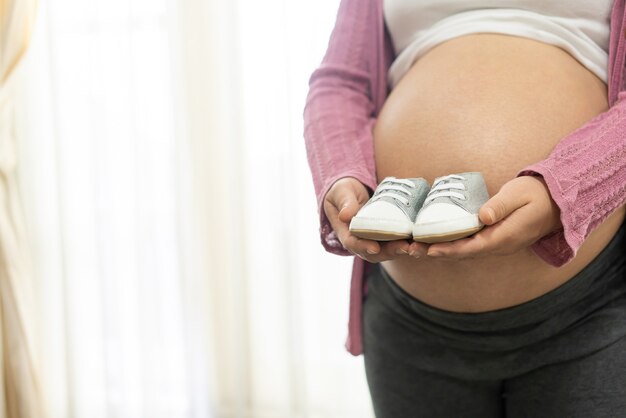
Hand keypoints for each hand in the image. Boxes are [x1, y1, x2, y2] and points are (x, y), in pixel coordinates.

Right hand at [323, 177, 428, 261]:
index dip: (363, 247)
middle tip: (405, 247)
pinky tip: (423, 238)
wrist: (351, 193)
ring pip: (390, 250)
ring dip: (404, 249)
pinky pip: (400, 241)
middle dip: (391, 251)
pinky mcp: (389, 235)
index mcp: (347, 234)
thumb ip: (345, 202)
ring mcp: (377, 240)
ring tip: (418, 246)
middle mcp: (363, 241)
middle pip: (376, 253)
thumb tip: (345, 215)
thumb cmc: (343, 192)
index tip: (374, 247)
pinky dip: (410, 242)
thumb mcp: (341, 193)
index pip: (353, 244)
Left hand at [426, 175, 561, 259]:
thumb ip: (500, 206)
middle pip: (463, 254)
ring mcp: (498, 245)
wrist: (558, 202)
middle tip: (409, 249)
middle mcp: (499, 246)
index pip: (471, 247)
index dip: (448, 249)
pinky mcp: (495, 240)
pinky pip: (469, 247)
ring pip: (464, 252)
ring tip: (414, 248)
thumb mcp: (519, 194)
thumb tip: (482, 217)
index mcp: (505, 237)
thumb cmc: (537, 194)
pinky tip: (434, 243)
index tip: (428, 249)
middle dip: (435, 252)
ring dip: (440, 251)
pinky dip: (451, 246)